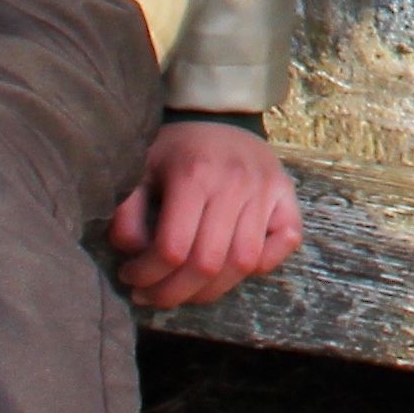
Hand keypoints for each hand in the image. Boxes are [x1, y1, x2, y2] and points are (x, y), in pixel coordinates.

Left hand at [108, 118, 302, 307]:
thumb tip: (135, 254)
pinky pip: (284, 243)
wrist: (218, 116)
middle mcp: (235, 182)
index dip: (147, 275)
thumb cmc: (175, 150)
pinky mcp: (287, 194)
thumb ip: (126, 215)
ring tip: (185, 290)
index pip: (172, 248)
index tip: (130, 276)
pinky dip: (262, 264)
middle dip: (174, 292)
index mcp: (194, 174)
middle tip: (151, 296)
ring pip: (244, 262)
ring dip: (211, 289)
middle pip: (208, 263)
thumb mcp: (138, 172)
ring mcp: (267, 189)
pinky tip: (231, 267)